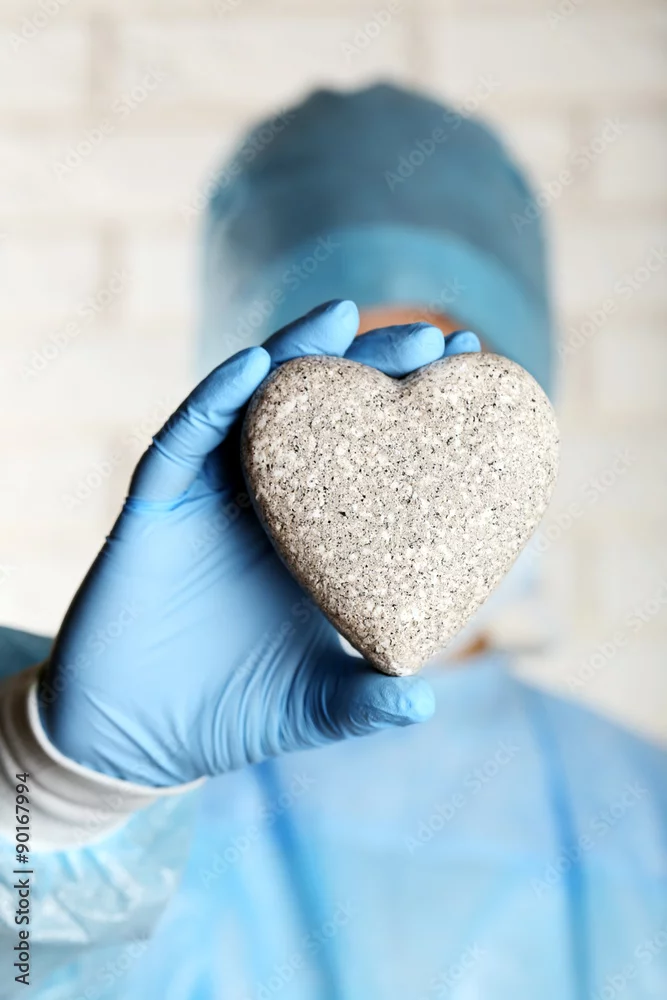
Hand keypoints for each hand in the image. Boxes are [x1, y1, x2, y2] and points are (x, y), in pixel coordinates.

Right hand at [39, 301, 479, 785]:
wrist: (133, 740)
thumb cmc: (227, 716)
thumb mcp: (313, 707)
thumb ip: (365, 703)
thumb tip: (425, 701)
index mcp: (310, 541)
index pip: (368, 464)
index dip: (416, 423)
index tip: (469, 383)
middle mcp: (264, 508)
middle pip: (320, 422)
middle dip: (371, 373)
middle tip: (432, 340)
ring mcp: (208, 501)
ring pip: (251, 411)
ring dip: (293, 359)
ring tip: (344, 316)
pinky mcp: (155, 507)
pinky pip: (182, 443)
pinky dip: (213, 402)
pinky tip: (255, 366)